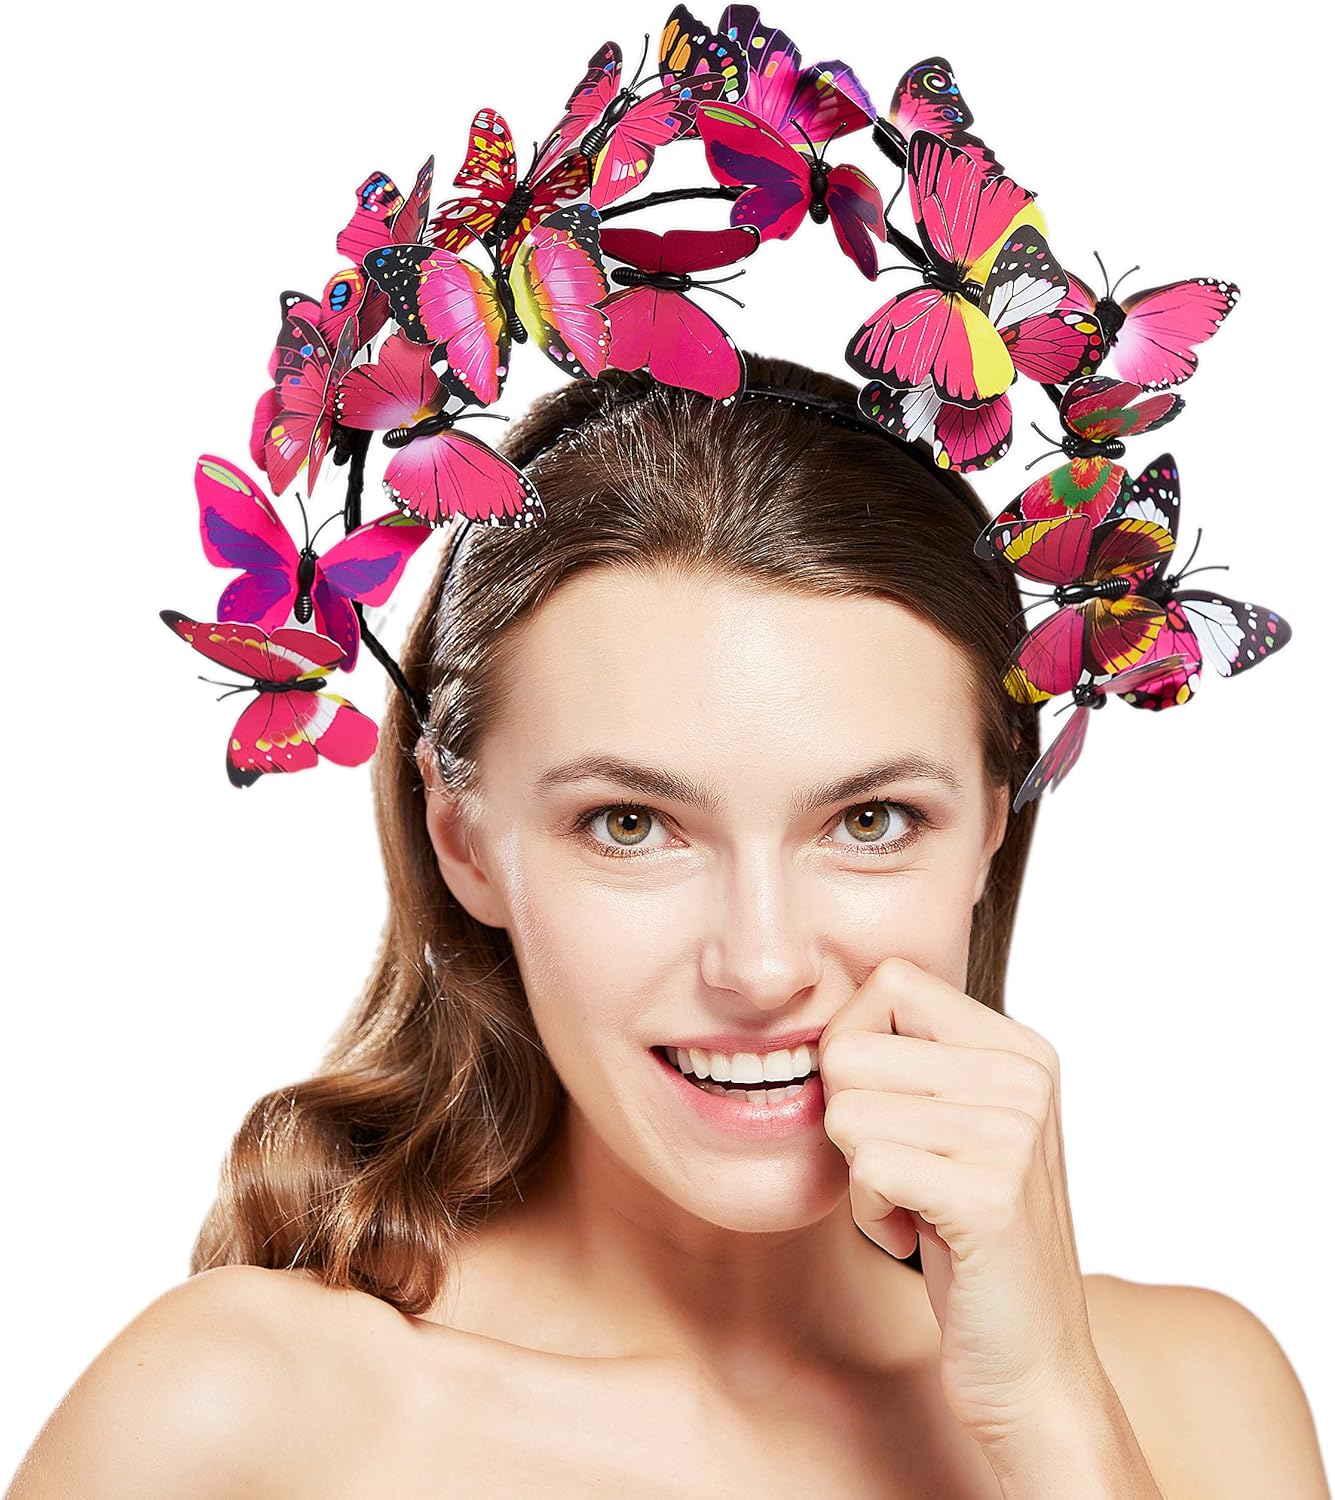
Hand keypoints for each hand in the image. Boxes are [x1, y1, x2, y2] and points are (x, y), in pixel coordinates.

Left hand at [818, 956, 1104, 1453]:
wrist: (1031, 1365)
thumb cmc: (967, 1240)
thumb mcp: (951, 1125)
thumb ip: (908, 1056)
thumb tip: (822, 1003)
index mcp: (1019, 1046)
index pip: (889, 979)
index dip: (854, 1045)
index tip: (886, 1111)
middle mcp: (1024, 1075)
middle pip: (851, 1047)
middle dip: (851, 1122)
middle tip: (907, 1174)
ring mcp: (1014, 1131)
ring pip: (847, 1111)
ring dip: (861, 1176)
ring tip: (918, 1208)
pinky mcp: (991, 1193)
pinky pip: (867, 1168)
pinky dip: (872, 1215)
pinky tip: (919, 1239)